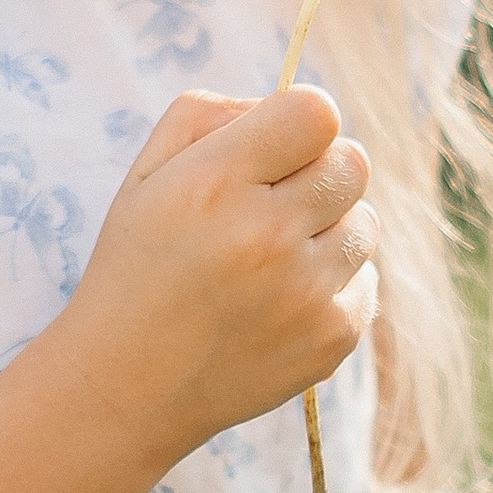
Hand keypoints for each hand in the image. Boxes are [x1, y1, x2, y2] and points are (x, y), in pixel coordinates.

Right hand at [58, 86, 377, 470]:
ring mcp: (305, 293)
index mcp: (215, 183)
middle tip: (272, 205)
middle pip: (353, 163)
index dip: (301, 124)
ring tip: (270, 260)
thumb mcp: (145, 175)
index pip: (318, 113)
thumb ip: (210, 114)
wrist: (126, 387)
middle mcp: (266, 236)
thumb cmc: (139, 266)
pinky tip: (279, 304)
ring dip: (327, 230)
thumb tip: (287, 105)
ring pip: (364, 222)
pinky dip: (331, 285)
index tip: (277, 148)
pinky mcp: (331, 338)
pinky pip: (365, 279)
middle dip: (317, 174)